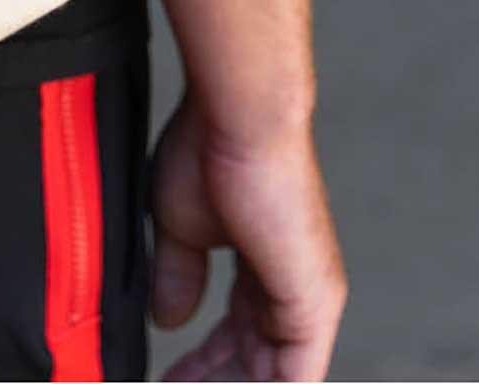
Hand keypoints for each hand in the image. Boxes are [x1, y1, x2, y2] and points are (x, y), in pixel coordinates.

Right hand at [150, 89, 346, 380]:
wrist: (239, 122)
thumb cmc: (210, 149)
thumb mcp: (180, 226)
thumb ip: (179, 276)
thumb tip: (169, 319)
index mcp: (262, 267)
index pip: (236, 333)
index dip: (200, 361)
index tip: (165, 376)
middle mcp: (290, 289)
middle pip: (253, 361)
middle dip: (211, 380)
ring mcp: (306, 300)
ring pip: (273, 375)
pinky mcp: (312, 307)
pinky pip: (291, 379)